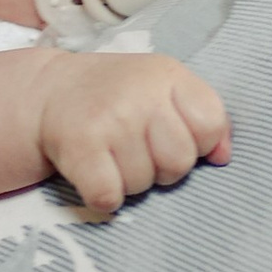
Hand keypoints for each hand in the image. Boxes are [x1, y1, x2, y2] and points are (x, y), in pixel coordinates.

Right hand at [31, 49, 230, 218]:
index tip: (172, 136)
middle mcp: (140, 94)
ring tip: (112, 155)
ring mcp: (110, 119)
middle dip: (162, 168)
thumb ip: (200, 115)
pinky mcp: (80, 146)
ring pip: (143, 184)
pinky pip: (110, 196)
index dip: (197, 142)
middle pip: (179, 162)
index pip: (210, 124)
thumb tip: (223, 157)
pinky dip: (103, 196)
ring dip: (129, 180)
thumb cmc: (116, 95)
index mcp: (167, 75)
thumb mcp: (162, 88)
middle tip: (138, 149)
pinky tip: (95, 172)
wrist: (48, 91)